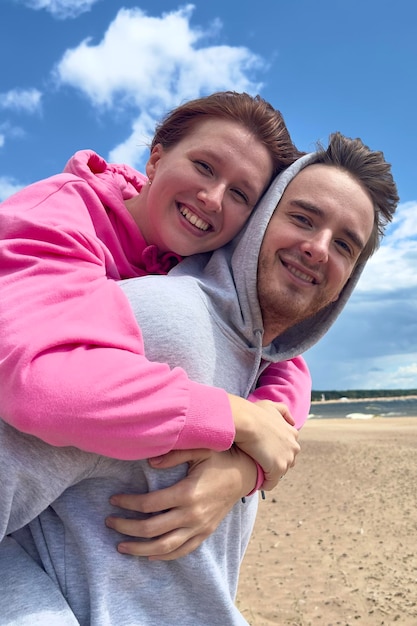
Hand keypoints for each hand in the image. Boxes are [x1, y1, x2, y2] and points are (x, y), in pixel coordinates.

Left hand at [105, 447, 256, 560]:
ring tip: (121, 547)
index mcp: (188, 493)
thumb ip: (174, 453)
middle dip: (127, 527)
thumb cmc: (220, 457)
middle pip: (152, 529)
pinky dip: (164, 557)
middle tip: (109, 522)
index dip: (128, 504)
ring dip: (140, 549)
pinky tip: (148, 555)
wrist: (245, 474)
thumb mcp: (200, 448)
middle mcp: (192, 514)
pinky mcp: (205, 533)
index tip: (113, 500)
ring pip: (165, 547)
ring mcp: (200, 527)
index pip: (150, 504)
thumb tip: (149, 462)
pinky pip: (182, 551)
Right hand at [228, 395, 299, 489]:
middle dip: (274, 462)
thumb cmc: (255, 413)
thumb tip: (292, 421)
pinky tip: (255, 481)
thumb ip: (284, 411)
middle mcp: (294, 447)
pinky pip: (271, 483)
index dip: (275, 450)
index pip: (288, 448)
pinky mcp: (278, 469)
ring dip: (269, 472)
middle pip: (286, 461)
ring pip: (279, 472)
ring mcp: (287, 459)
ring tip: (255, 470)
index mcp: (293, 433)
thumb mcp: (271, 405)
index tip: (263, 451)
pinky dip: (264, 483)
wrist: (247, 421)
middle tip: (258, 460)